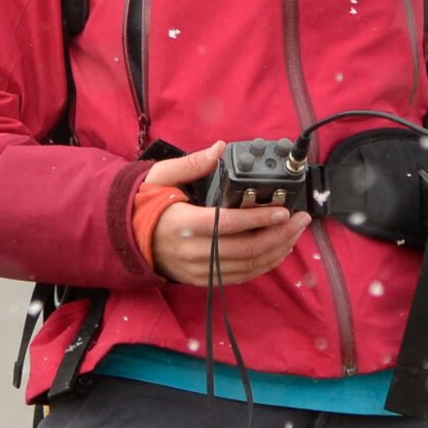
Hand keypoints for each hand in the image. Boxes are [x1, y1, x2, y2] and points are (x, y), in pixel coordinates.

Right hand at [143, 141, 312, 285]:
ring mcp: (199, 269)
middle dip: (278, 235)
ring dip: (276, 250)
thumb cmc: (145, 206)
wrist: (126, 239)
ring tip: (295, 232)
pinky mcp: (203, 279)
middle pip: (245, 249)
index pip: (228, 224)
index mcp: (184, 223)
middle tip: (300, 219)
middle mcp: (193, 251)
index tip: (282, 211)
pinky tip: (278, 250)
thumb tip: (218, 148)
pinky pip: (240, 277)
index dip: (258, 219)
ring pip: (247, 266)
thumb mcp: (161, 178)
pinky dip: (263, 265)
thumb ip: (192, 164)